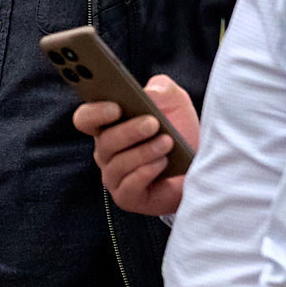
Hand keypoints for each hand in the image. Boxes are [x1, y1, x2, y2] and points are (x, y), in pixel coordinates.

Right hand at [71, 75, 198, 216]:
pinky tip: (162, 163)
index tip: (116, 107)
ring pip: (117, 164)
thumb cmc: (180, 130)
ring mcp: (114, 176)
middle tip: (153, 123)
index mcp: (108, 125)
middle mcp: (106, 151)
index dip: (95, 112)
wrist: (200, 164)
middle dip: (129, 131)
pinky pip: (128, 186)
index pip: (85, 118)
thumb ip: (162, 89)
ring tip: (166, 142)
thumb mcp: (175, 100)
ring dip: (143, 152)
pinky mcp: (127, 197)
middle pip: (104, 141)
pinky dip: (145, 172)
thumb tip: (148, 94)